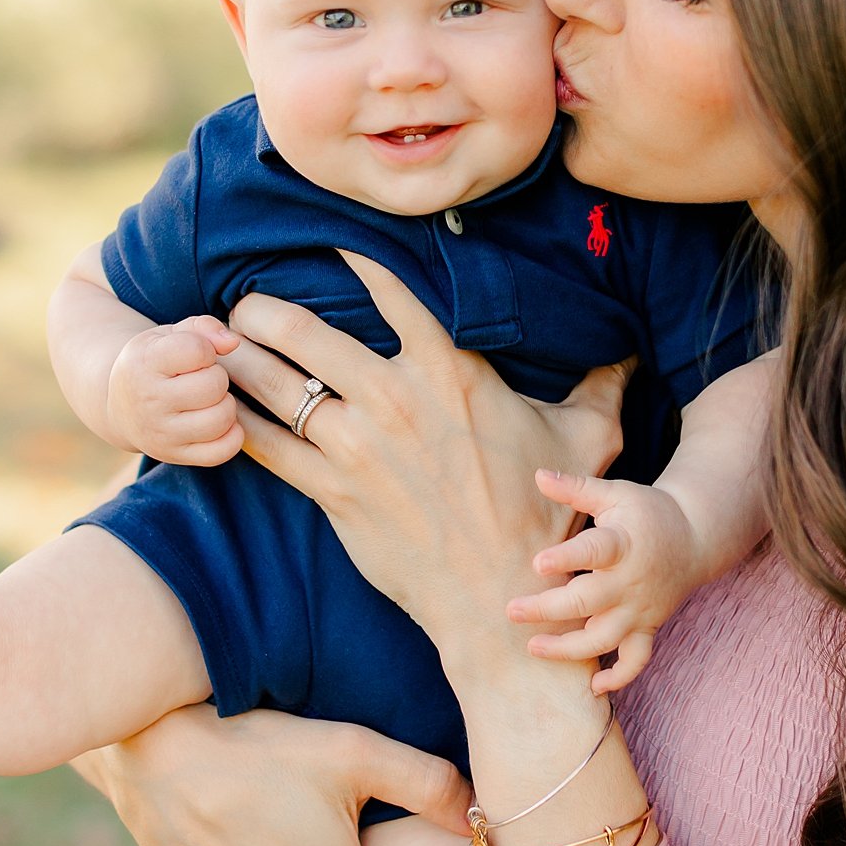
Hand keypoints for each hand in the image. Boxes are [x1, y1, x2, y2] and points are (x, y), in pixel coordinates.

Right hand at [106, 317, 241, 465]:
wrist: (119, 405)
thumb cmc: (154, 362)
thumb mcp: (169, 335)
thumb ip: (203, 328)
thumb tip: (232, 343)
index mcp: (144, 362)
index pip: (197, 351)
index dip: (207, 349)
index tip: (196, 355)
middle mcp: (148, 401)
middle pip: (214, 385)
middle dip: (217, 377)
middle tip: (203, 379)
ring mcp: (160, 433)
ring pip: (221, 419)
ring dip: (225, 405)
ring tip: (209, 400)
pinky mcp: (174, 455)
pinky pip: (222, 451)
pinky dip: (231, 436)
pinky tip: (218, 422)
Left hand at [196, 255, 631, 685]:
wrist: (500, 598)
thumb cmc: (541, 514)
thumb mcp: (585, 439)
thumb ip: (601, 384)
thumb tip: (630, 350)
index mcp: (450, 370)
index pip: (390, 292)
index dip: (353, 262)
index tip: (327, 248)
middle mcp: (395, 398)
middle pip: (306, 333)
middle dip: (263, 310)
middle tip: (240, 302)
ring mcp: (358, 447)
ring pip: (276, 386)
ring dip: (238, 360)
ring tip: (214, 345)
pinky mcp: (333, 494)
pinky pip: (268, 447)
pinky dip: (238, 424)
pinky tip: (217, 409)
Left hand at [509, 472, 710, 692]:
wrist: (696, 538)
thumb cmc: (646, 512)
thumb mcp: (616, 494)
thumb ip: (577, 488)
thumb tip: (538, 475)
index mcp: (623, 543)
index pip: (595, 551)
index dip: (567, 557)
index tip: (536, 563)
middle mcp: (631, 581)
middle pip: (589, 602)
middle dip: (550, 609)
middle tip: (512, 610)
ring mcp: (640, 609)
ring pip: (606, 638)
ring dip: (570, 649)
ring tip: (534, 648)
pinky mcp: (648, 627)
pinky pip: (637, 660)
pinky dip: (619, 677)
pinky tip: (592, 688)